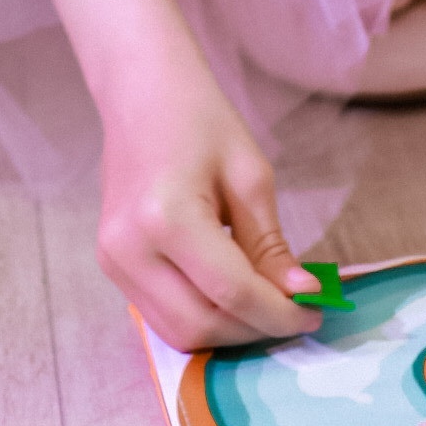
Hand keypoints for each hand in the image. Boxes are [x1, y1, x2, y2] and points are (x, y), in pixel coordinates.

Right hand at [95, 41, 317, 350]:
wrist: (141, 93)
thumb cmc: (200, 121)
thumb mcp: (250, 176)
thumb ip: (270, 246)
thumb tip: (301, 297)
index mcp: (166, 217)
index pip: (231, 292)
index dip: (279, 313)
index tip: (315, 312)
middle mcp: (129, 249)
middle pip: (201, 325)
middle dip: (254, 329)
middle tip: (294, 313)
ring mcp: (112, 261)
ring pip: (178, 333)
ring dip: (228, 332)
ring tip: (265, 307)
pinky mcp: (110, 265)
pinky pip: (160, 314)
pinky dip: (202, 317)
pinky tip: (231, 297)